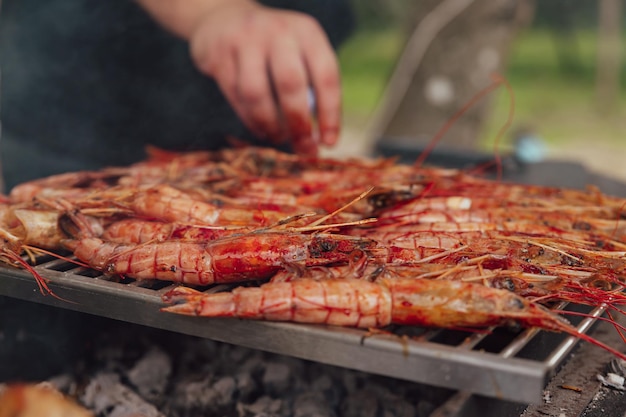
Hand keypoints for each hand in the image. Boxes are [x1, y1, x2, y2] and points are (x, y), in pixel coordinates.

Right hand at [189, 1, 340, 154]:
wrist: (224, 19)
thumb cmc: (273, 48)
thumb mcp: (299, 53)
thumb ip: (311, 88)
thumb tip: (318, 141)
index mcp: (307, 32)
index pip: (326, 75)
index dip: (330, 114)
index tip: (328, 143)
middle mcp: (278, 32)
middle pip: (290, 84)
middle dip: (298, 124)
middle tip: (303, 147)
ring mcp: (245, 41)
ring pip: (256, 94)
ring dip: (269, 124)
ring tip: (277, 138)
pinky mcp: (218, 54)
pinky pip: (235, 96)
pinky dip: (250, 120)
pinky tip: (261, 129)